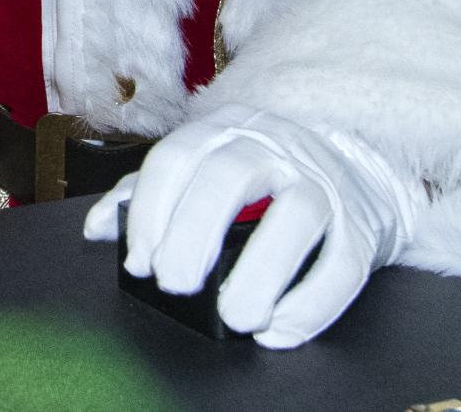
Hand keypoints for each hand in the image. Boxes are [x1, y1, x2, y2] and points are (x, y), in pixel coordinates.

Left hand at [86, 104, 415, 349]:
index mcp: (224, 131)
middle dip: (195, 233)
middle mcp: (273, 148)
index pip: (176, 157)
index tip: (140, 260)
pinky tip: (278, 328)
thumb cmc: (262, 176)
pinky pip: (342, 265)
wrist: (357, 170)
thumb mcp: (203, 168)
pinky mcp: (363, 228)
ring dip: (262, 271)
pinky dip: (311, 304)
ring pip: (297, 216)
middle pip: (229, 177)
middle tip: (175, 283)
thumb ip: (148, 195)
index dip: (150, 208)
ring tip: (235, 316)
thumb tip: (97, 229)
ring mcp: (322, 184)